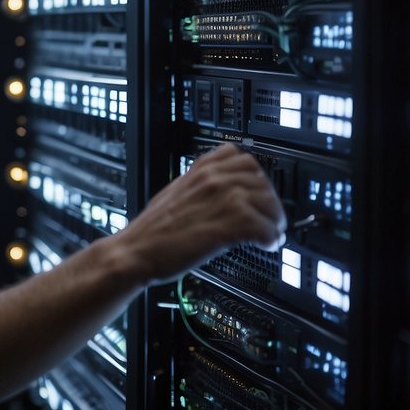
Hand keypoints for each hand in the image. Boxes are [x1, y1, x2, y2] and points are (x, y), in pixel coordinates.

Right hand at [111, 143, 285, 285]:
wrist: (136, 251)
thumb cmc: (151, 231)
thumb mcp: (174, 194)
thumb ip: (199, 187)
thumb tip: (222, 195)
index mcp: (199, 170)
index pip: (242, 158)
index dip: (255, 178)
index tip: (258, 193)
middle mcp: (212, 179)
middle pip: (261, 181)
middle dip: (269, 202)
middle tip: (269, 219)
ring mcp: (222, 199)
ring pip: (268, 202)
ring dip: (273, 221)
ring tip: (269, 234)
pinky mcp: (229, 223)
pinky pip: (265, 227)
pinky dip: (270, 238)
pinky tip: (265, 245)